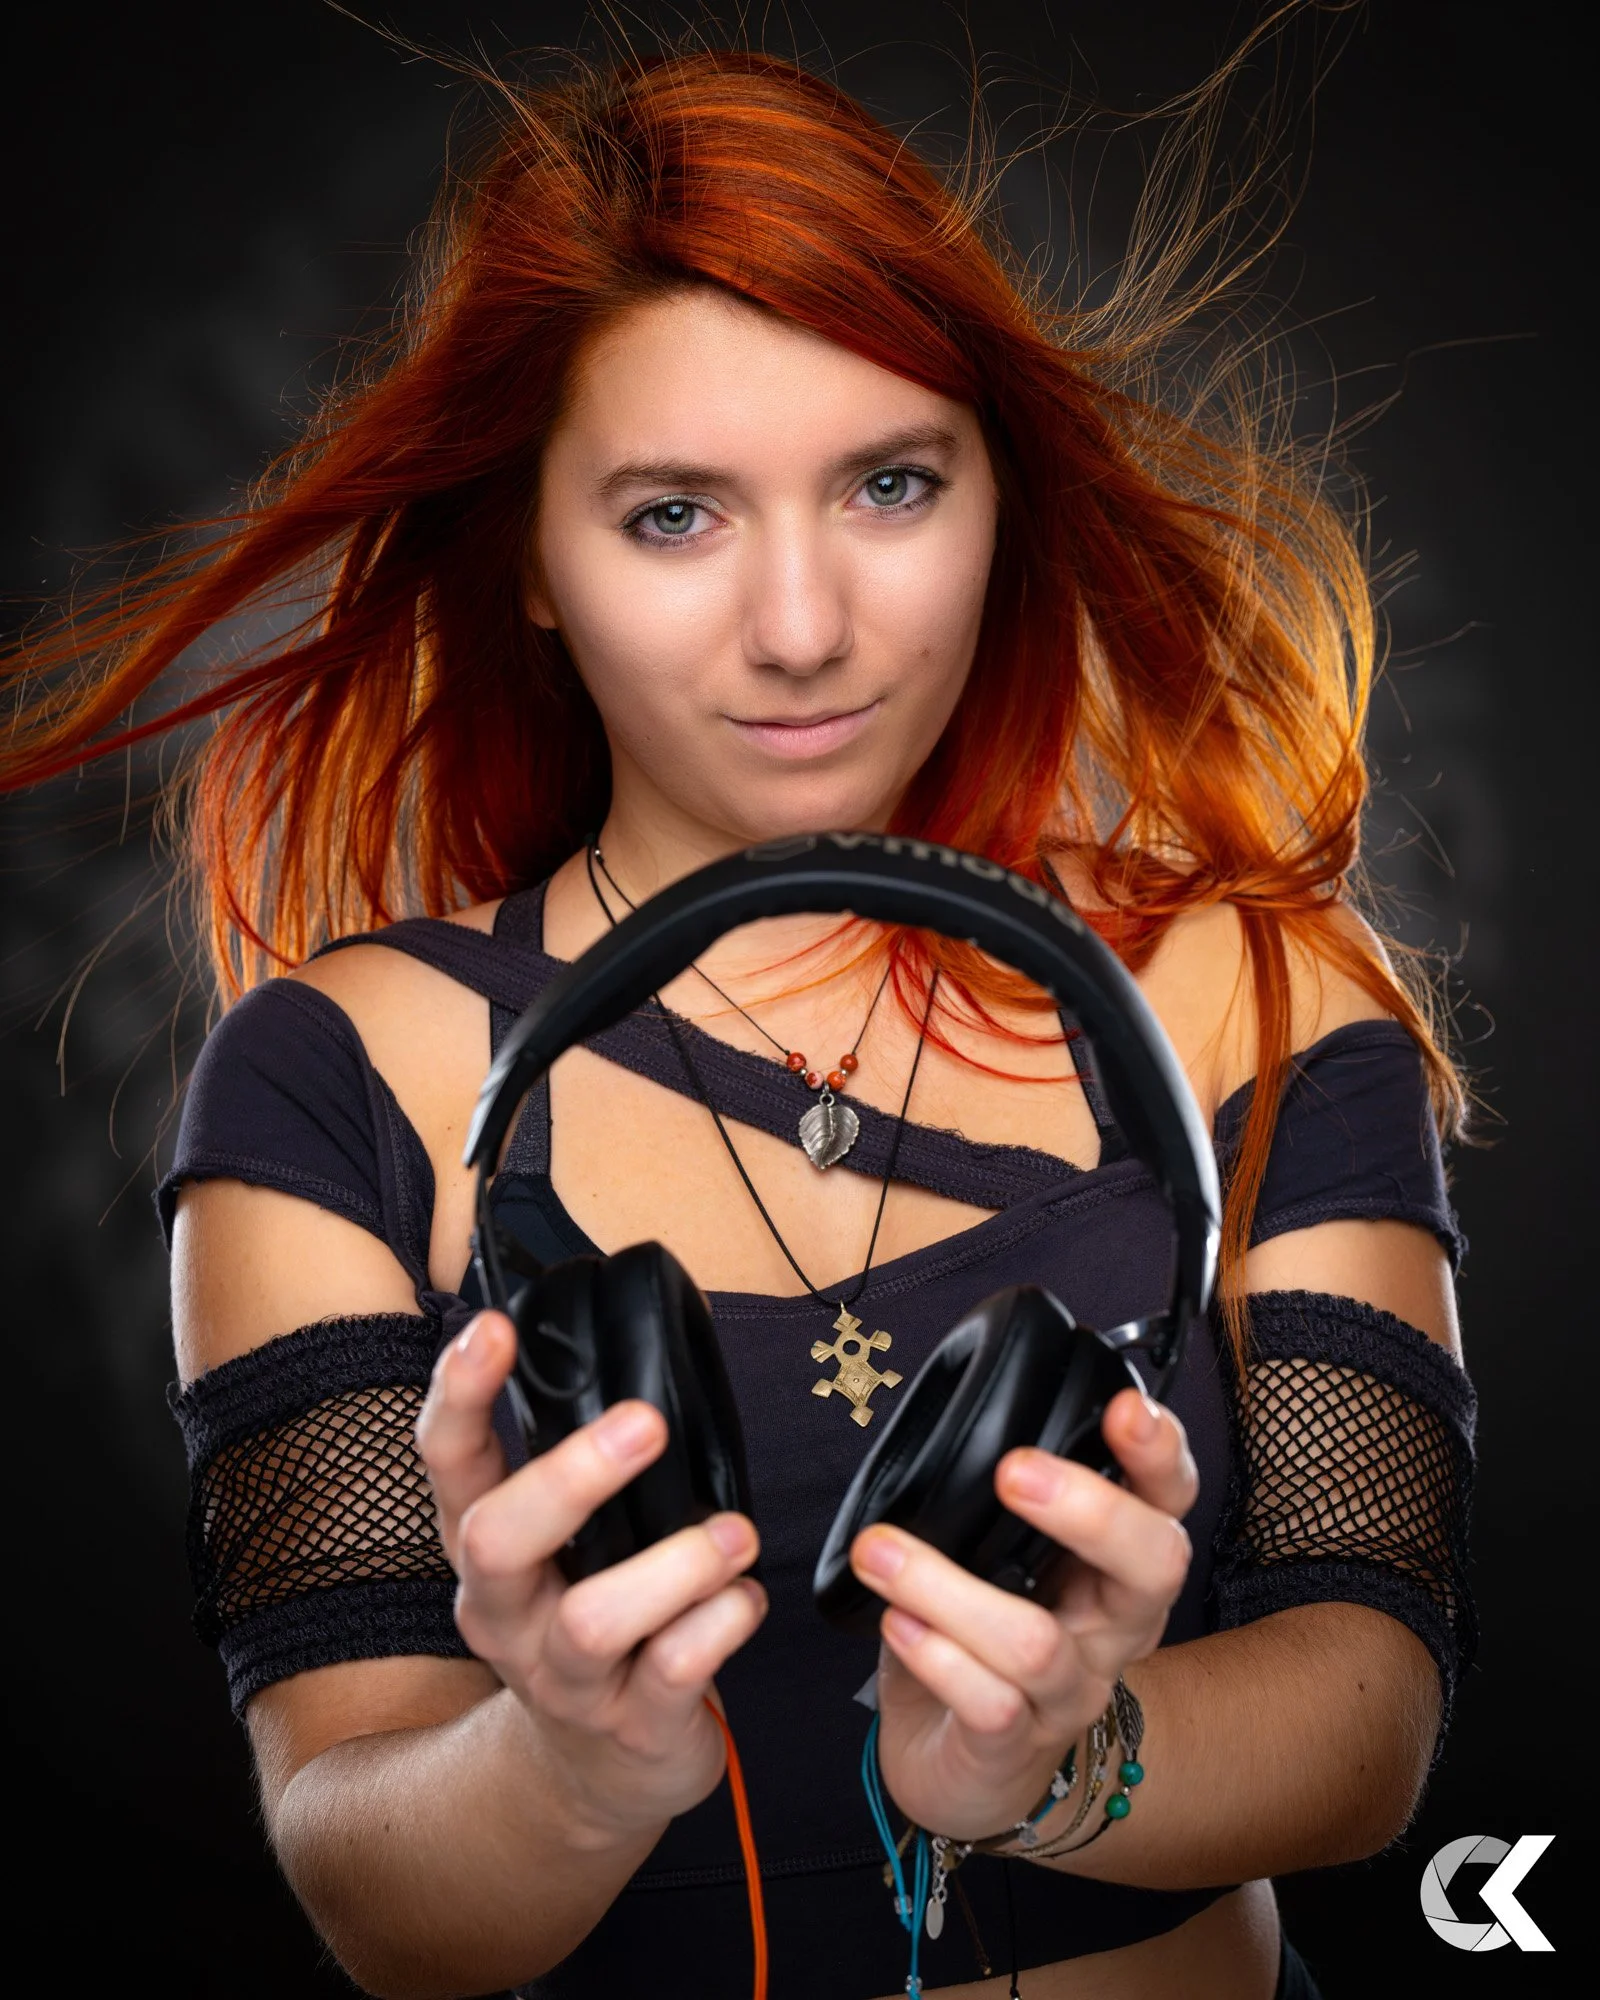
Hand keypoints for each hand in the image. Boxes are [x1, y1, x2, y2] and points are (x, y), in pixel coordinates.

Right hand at [415, 1310, 767, 1844]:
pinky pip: (670, 1673)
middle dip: (569, 1476)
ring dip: (675, 1565)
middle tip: (643, 1424)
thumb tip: (638, 1352)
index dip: (460, 1392)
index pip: (446, 1459)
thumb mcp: (564, 1544)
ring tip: (736, 1535)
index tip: (495, 1328)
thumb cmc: (590, 1615)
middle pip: (496, 1539)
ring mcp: (561, 1677)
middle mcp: (505, 1609)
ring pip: (591, 1619)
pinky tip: (745, 1598)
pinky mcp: (628, 1727)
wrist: (594, 1773)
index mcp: (484, 1543)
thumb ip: (581, 1467)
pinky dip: (720, 1624)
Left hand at [849, 1386, 1196, 1840]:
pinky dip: (936, 1657)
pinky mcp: (1014, 1749)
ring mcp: (1069, 1693)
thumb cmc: (978, 1639)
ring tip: (879, 1551)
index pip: (1167, 1501)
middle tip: (1015, 1472)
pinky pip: (990, 1704)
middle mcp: (1113, 1626)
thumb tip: (946, 1421)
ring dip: (946, 1587)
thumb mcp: (994, 1558)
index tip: (1123, 1407)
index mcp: (1114, 1565)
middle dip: (1092, 1510)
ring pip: (1037, 1643)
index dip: (1160, 1453)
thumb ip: (989, 1500)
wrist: (963, 1770)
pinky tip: (896, 1623)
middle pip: (1154, 1565)